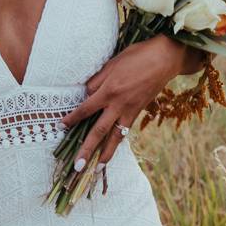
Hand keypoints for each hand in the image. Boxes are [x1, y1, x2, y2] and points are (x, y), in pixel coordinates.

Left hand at [61, 35, 193, 172]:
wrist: (164, 60)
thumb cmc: (136, 57)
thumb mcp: (112, 64)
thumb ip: (97, 81)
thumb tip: (86, 94)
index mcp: (109, 91)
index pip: (86, 109)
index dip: (73, 118)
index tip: (61, 126)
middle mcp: (118, 105)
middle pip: (98, 131)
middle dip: (87, 149)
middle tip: (77, 166)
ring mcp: (130, 111)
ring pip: (115, 138)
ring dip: (105, 154)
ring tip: (97, 169)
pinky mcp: (138, 112)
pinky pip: (125, 131)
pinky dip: (117, 142)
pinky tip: (111, 149)